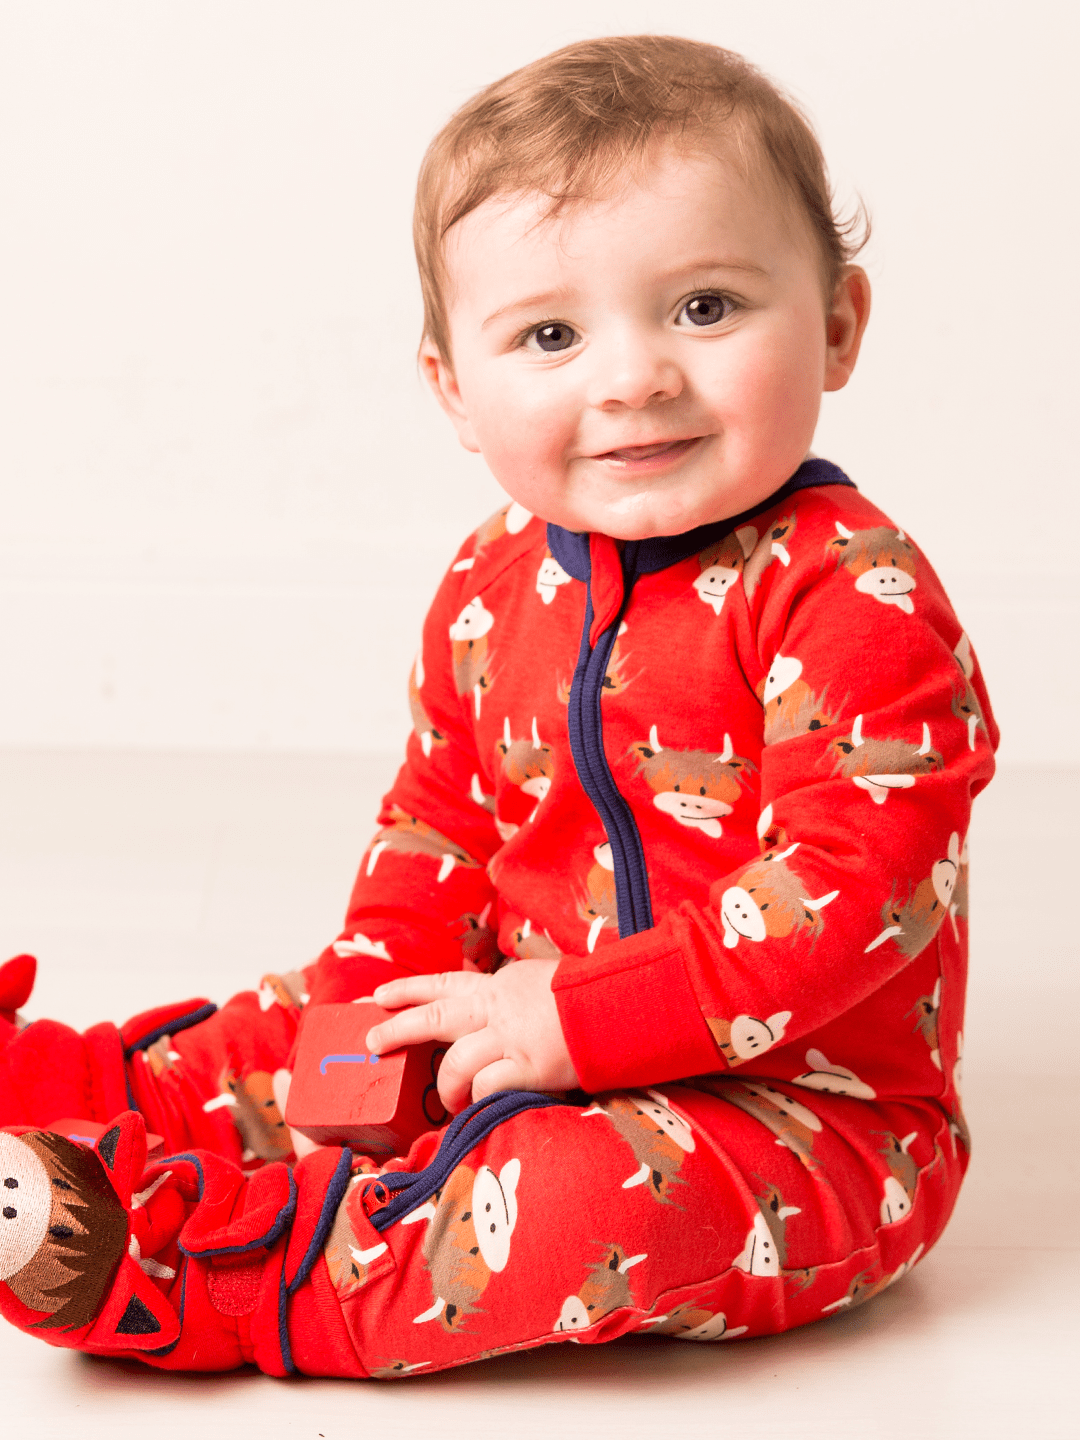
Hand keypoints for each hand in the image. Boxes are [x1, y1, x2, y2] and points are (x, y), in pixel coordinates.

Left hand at [366, 961, 579, 1112]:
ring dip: (447, 1087)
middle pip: (435, 1017)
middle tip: (372, 1042)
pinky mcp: (528, 1067)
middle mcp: (497, 1009)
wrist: (619, 1004)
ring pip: (456, 1062)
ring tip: (450, 1103)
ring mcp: (511, 1039)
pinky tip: (481, 1108)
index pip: (444, 984)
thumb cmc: (586, 994)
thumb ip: (513, 995)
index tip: (378, 996)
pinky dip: (481, 1100)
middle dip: (398, 1029)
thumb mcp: (541, 980)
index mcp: (499, 986)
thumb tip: (496, 1007)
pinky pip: (489, 1087)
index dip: (408, 990)